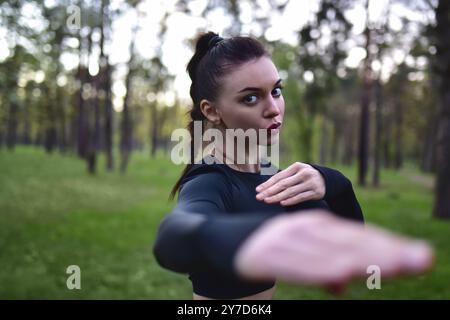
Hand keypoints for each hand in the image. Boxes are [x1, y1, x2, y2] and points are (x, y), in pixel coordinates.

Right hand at [234, 210, 432, 293]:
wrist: (226, 239)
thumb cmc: (270, 248)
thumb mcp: (301, 254)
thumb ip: (324, 265)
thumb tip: (342, 284)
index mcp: (317, 226)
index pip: (359, 236)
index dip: (389, 246)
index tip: (419, 256)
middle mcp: (307, 228)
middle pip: (353, 242)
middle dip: (388, 252)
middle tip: (421, 259)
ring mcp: (289, 239)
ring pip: (332, 252)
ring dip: (364, 259)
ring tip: (395, 266)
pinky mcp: (270, 254)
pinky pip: (300, 265)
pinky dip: (323, 269)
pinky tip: (343, 273)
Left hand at [256, 162, 325, 205]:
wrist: (327, 180)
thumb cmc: (305, 176)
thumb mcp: (296, 172)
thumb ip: (284, 178)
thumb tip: (265, 188)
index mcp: (297, 166)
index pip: (279, 176)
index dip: (267, 183)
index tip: (257, 190)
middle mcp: (304, 173)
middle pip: (283, 184)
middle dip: (269, 191)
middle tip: (259, 197)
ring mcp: (310, 183)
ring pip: (291, 191)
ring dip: (277, 197)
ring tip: (267, 201)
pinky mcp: (316, 192)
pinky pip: (301, 197)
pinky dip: (291, 200)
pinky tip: (282, 203)